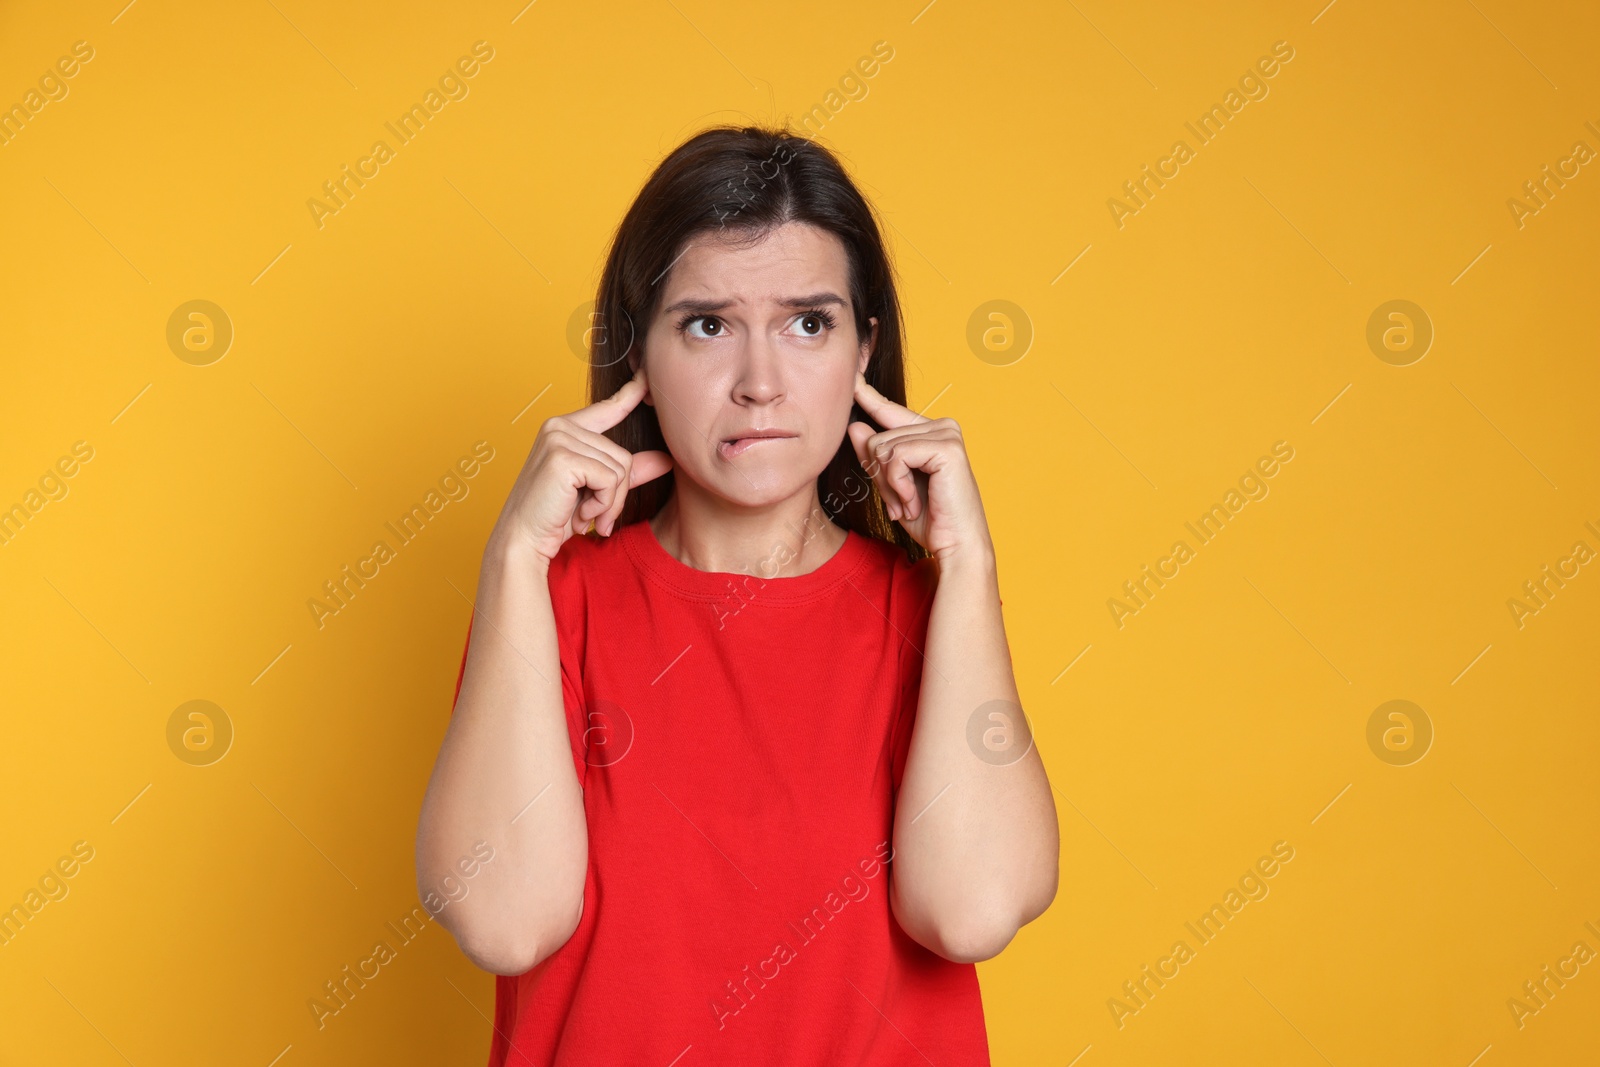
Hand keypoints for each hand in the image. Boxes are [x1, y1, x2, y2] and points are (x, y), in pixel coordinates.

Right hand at [489, 364, 672, 564]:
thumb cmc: (554, 516)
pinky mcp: (563, 458)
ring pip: (620, 469)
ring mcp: (559, 438)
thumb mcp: (596, 491)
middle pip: (623, 455)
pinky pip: (610, 480)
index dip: (632, 392)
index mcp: (565, 429)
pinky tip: (580, 515)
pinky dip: (602, 505)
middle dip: (615, 494)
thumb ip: (628, 473)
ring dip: (608, 503)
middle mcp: (560, 426)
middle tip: (593, 515)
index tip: (648, 374)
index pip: (608, 408)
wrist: (523, 539)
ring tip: (583, 515)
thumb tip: (667, 459)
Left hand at [846, 372, 991, 563]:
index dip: (867, 396)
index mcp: (931, 432)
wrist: (954, 545)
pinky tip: (915, 501)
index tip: (851, 377)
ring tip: (910, 504)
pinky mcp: (946, 447)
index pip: (889, 411)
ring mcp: (946, 433)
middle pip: (877, 438)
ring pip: (883, 448)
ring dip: (889, 485)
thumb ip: (875, 457)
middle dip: (881, 477)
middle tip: (901, 503)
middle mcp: (942, 426)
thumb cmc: (928, 519)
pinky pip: (896, 457)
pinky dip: (898, 485)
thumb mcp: (891, 485)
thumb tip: (854, 426)